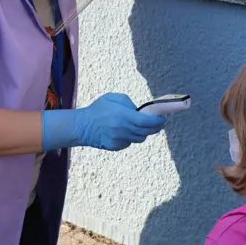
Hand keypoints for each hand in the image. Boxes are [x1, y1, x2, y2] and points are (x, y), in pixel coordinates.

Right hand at [41, 93, 166, 151]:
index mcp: (124, 116)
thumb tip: (140, 111)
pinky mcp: (115, 146)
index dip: (158, 121)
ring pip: (140, 138)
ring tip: (141, 125)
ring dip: (143, 132)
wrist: (82, 126)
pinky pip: (130, 142)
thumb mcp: (113, 98)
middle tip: (159, 123)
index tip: (163, 119)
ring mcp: (119, 140)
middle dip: (156, 127)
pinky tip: (125, 130)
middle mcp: (123, 129)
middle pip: (147, 132)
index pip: (147, 122)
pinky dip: (131, 137)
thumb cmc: (98, 109)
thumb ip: (129, 103)